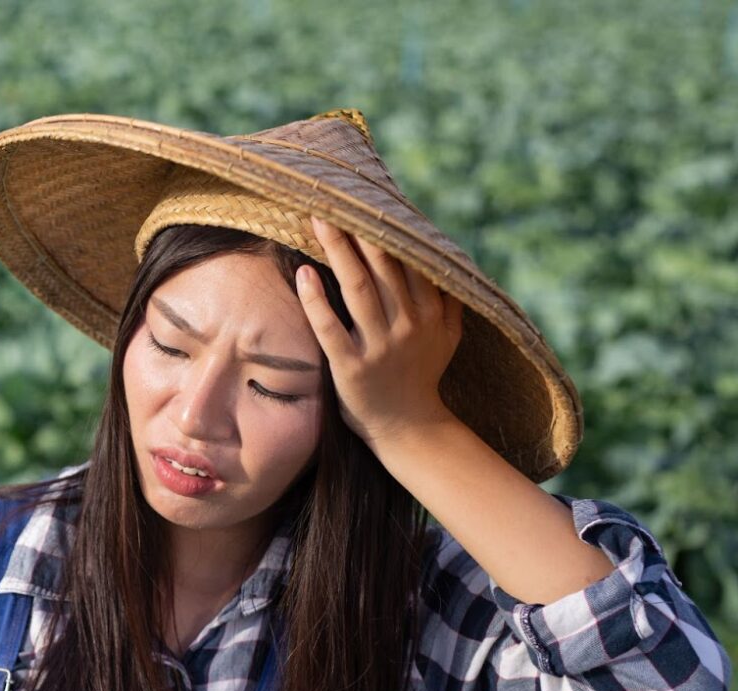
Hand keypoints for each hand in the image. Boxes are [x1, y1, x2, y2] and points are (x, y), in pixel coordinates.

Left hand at [296, 214, 463, 447]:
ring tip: (319, 221)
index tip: (366, 200)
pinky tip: (304, 273)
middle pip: (384, 265)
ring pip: (359, 287)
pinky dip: (316, 299)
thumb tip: (448, 257)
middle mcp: (409, 325)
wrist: (411, 430)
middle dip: (360, 229)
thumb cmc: (422, 377)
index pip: (409, 260)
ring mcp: (380, 347)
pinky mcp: (350, 368)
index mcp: (432, 313)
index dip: (388, 228)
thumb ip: (450, 298)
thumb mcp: (448, 337)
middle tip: (335, 197)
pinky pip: (330, 327)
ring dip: (338, 250)